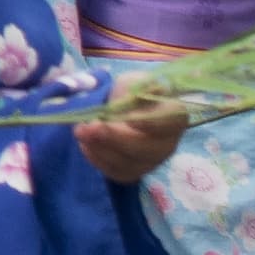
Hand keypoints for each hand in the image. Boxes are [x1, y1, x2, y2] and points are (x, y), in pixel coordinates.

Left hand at [77, 97, 191, 185]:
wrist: (125, 110)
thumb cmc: (133, 93)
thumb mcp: (135, 82)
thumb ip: (137, 88)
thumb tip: (136, 96)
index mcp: (174, 116)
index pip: (170, 122)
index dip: (152, 123)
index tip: (129, 118)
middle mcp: (168, 143)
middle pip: (146, 149)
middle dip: (114, 138)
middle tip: (90, 126)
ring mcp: (152, 161)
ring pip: (129, 164)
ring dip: (101, 149)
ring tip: (81, 131)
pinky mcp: (134, 171)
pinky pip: (117, 173)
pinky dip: (98, 160)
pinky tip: (85, 145)